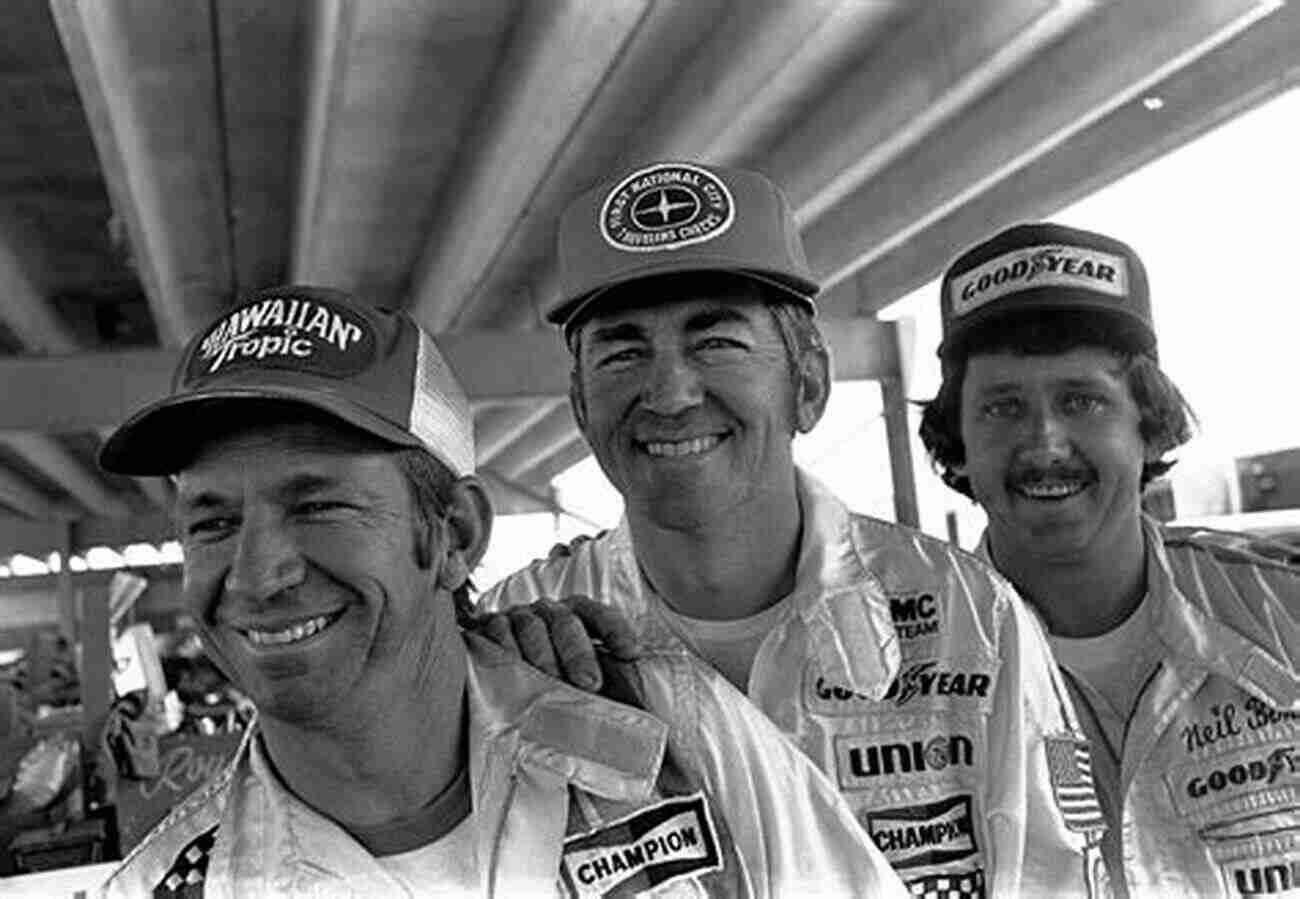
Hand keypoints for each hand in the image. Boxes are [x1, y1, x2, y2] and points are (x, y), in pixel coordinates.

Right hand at [471, 597, 638, 691]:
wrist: (492, 671)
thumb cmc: (546, 676)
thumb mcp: (573, 674)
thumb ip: (601, 679)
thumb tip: (632, 710)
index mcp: (575, 615)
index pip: (599, 614)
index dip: (616, 630)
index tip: (631, 653)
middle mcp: (548, 612)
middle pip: (566, 621)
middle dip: (579, 652)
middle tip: (590, 683)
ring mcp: (517, 617)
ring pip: (532, 627)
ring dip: (544, 657)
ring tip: (553, 685)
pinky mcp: (488, 628)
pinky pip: (498, 634)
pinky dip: (507, 653)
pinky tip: (515, 675)